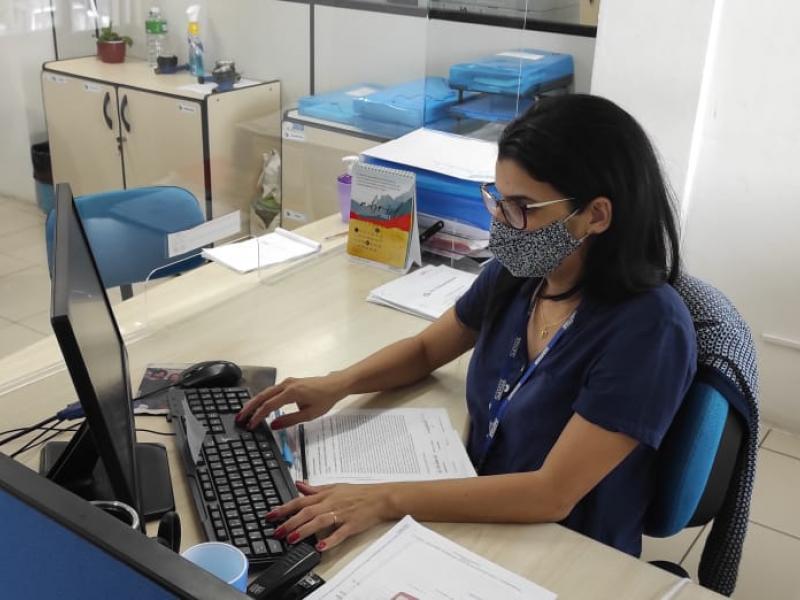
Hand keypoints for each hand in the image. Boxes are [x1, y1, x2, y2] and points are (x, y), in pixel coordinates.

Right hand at [236, 374, 347, 430]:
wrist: (335, 385)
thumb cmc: (324, 399)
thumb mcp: (309, 414)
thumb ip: (290, 420)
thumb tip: (272, 426)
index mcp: (291, 392)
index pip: (269, 405)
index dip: (258, 416)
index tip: (251, 425)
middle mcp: (286, 385)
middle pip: (263, 396)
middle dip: (250, 407)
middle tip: (239, 418)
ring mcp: (287, 382)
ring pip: (266, 392)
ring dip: (255, 402)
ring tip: (245, 413)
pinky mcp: (289, 383)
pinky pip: (272, 390)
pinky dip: (263, 398)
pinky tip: (258, 405)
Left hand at [267, 481, 393, 551]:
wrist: (380, 498)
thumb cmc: (358, 493)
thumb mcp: (335, 487)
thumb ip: (315, 489)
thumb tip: (299, 485)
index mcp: (325, 495)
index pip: (300, 501)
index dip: (284, 508)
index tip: (270, 516)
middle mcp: (331, 503)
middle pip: (307, 512)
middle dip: (290, 522)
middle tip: (277, 532)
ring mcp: (341, 514)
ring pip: (320, 521)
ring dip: (304, 530)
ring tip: (292, 539)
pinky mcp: (352, 524)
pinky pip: (339, 533)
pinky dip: (330, 539)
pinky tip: (320, 546)